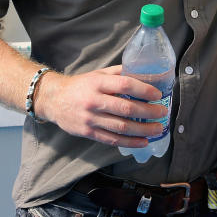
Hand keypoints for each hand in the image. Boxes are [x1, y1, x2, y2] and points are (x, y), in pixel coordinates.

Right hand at [37, 65, 165, 145]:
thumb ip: (120, 73)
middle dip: (148, 112)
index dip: (143, 90)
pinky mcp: (88, 133)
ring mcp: (90, 119)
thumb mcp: (99, 74)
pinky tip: (143, 141)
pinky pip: (112, 139)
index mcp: (98, 83)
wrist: (54, 100)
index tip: (158, 95)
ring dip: (143, 130)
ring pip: (121, 127)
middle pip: (125, 108)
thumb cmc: (81, 85)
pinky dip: (130, 142)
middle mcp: (94, 101)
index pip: (125, 85)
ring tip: (158, 129)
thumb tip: (146, 74)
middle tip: (163, 113)